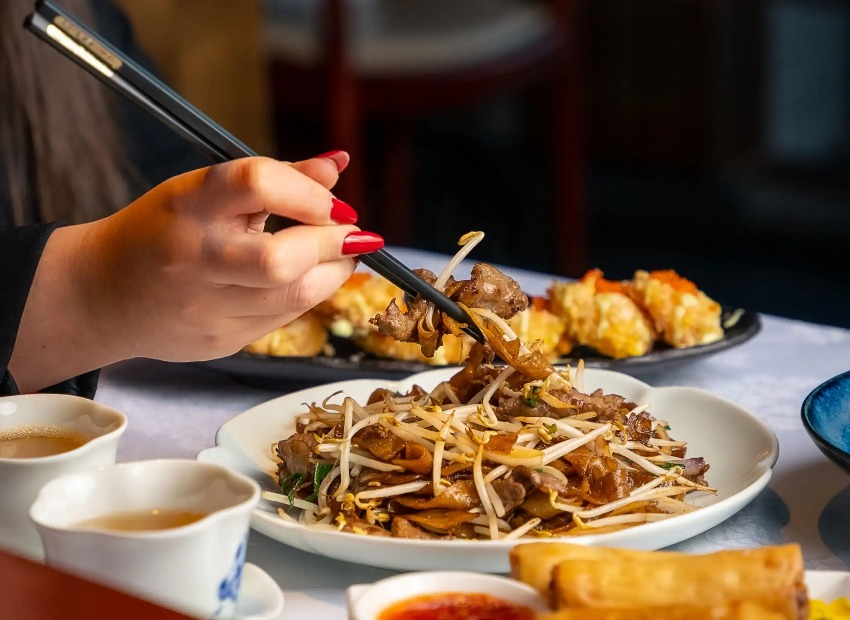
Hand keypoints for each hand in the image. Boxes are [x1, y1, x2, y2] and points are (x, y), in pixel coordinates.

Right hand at [10, 154, 382, 390]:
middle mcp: (197, 257)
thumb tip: (340, 165)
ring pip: (295, 296)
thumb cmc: (164, 230)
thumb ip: (277, 178)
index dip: (310, 192)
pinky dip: (308, 295)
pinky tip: (308, 278)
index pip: (258, 183)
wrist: (103, 295)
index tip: (334, 201)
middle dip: (334, 244)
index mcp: (189, 204)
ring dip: (334, 272)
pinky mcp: (220, 340)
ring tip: (339, 254)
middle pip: (282, 259)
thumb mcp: (206, 189)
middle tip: (352, 232)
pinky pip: (284, 318)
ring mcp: (207, 306)